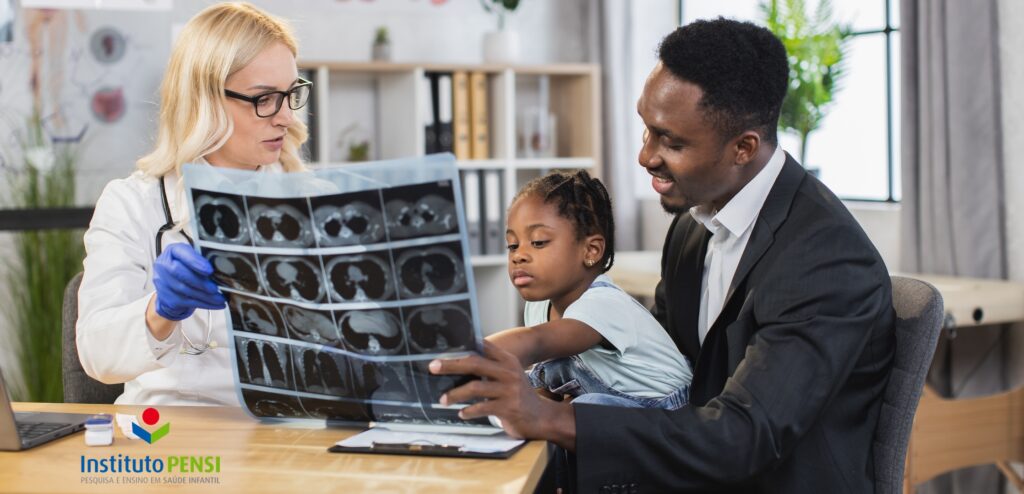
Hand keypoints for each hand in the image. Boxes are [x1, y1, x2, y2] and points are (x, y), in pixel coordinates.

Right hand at [152, 243, 225, 320]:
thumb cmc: (187, 268)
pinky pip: (186, 302)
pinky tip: (215, 304)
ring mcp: (162, 282)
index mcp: (173, 251)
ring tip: (220, 299)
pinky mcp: (167, 297)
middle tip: (215, 288)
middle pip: (179, 272)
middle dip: (199, 281)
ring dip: (204, 296)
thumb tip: (220, 267)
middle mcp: (163, 265)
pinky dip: (203, 304)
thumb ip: (202, 259)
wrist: (172, 285)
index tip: (209, 270)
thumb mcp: (194, 258)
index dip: (195, 261)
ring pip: (183, 290)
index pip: (181, 252)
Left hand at [429, 340, 576, 450]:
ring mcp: (509, 390)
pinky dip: (469, 411)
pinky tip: (462, 413)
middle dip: (451, 364)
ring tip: (443, 399)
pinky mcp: (509, 408)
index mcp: (507, 360)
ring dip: (455, 394)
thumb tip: (459, 362)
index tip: (445, 344)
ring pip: (475, 387)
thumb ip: (490, 367)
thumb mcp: (508, 375)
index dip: (464, 343)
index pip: (484, 346)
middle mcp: (509, 372)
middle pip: (474, 363)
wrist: (541, 417)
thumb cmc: (518, 395)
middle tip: (433, 367)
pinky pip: (482, 408)